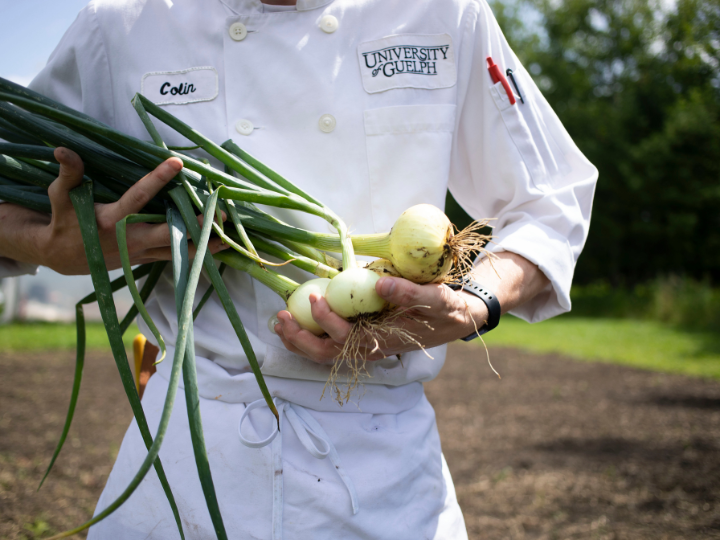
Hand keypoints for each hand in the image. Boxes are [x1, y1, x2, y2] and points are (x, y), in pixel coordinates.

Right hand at [30, 148, 227, 274]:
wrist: (62, 257)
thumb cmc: (65, 222)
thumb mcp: (61, 197)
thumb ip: (69, 174)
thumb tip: (62, 149)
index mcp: (113, 220)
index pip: (139, 197)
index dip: (157, 179)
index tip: (177, 162)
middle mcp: (132, 239)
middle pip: (170, 233)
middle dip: (196, 225)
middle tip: (219, 213)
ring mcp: (142, 253)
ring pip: (178, 252)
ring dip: (204, 244)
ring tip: (228, 235)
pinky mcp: (147, 260)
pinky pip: (176, 258)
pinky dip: (195, 253)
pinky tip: (216, 247)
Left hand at [274, 276, 488, 363]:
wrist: (454, 319)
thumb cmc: (445, 309)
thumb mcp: (436, 298)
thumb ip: (410, 292)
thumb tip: (379, 283)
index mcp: (384, 341)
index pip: (346, 339)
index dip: (326, 320)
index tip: (315, 297)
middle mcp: (369, 349)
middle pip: (326, 354)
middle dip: (299, 339)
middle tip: (280, 317)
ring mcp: (363, 346)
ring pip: (323, 353)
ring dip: (298, 340)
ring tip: (278, 321)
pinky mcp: (360, 339)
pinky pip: (329, 343)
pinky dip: (308, 335)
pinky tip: (294, 321)